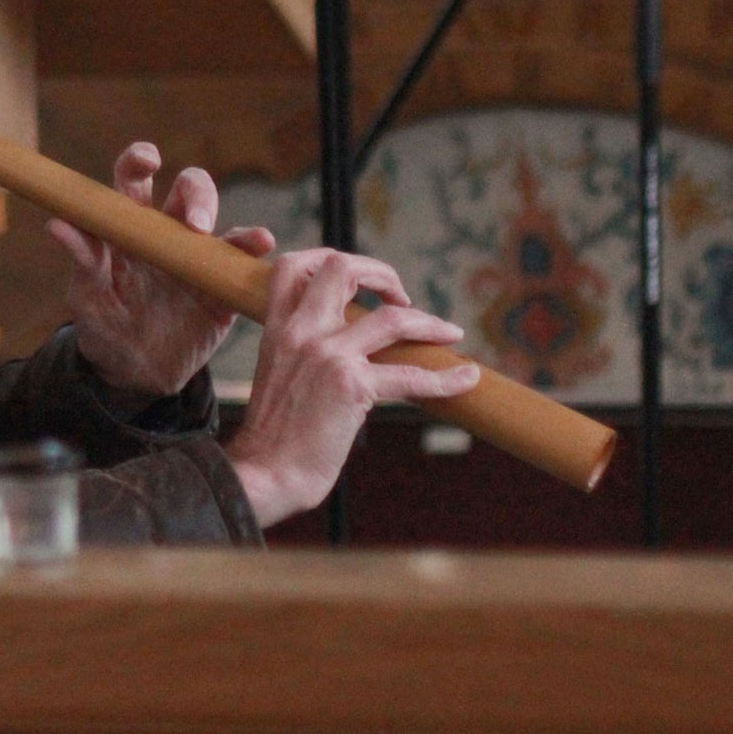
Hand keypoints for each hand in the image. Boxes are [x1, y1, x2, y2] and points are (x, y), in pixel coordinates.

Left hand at [50, 142, 274, 400]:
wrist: (133, 375)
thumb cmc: (103, 326)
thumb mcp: (86, 297)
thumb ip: (81, 260)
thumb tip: (56, 225)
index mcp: (128, 227)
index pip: (134, 179)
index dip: (140, 160)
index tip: (148, 160)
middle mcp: (166, 232)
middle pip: (188, 191)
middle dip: (197, 194)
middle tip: (195, 224)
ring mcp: (197, 257)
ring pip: (222, 225)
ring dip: (234, 226)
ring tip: (246, 239)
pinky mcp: (220, 286)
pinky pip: (242, 263)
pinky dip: (255, 250)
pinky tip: (263, 246)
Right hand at [224, 249, 479, 527]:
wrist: (265, 473)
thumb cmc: (273, 437)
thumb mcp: (278, 375)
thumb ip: (302, 352)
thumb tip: (344, 350)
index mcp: (277, 328)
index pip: (293, 266)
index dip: (330, 259)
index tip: (359, 281)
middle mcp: (301, 332)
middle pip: (342, 268)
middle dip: (381, 273)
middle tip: (402, 297)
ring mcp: (328, 354)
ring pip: (392, 318)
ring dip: (428, 322)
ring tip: (450, 332)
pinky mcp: (353, 386)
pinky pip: (411, 376)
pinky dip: (446, 378)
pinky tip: (466, 379)